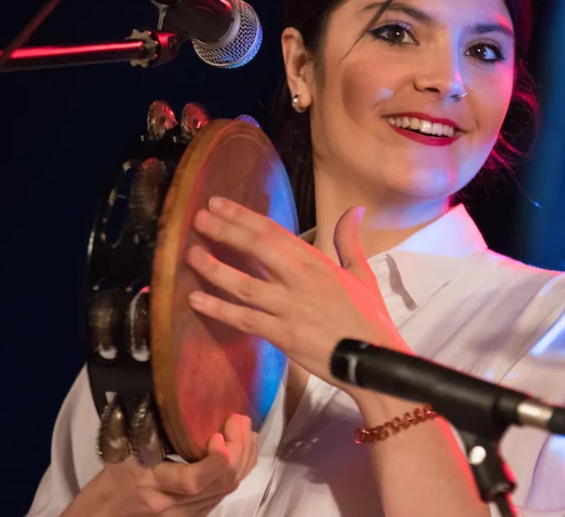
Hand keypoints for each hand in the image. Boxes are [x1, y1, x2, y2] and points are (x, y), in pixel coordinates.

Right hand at [61, 414, 256, 516]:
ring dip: (243, 458)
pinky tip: (240, 452)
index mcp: (152, 484)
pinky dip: (236, 471)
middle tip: (240, 421)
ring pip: (226, 490)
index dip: (215, 460)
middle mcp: (173, 505)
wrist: (103, 515)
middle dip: (238, 450)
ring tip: (246, 431)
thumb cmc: (111, 480)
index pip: (193, 481)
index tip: (220, 435)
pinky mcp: (194, 516)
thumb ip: (147, 429)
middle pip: (219, 484)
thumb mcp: (123, 450)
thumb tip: (166, 394)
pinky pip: (222, 495)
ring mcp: (186, 515)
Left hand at [185, 197, 410, 395]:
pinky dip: (219, 310)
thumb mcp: (362, 272)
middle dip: (226, 231)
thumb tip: (353, 211)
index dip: (244, 216)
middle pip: (258, 249)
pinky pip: (245, 320)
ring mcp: (290, 308)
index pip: (274, 231)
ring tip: (191, 255)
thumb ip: (349, 240)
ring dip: (215, 269)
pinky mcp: (283, 336)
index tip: (218, 204)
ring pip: (245, 285)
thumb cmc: (368, 317)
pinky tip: (196, 300)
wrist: (374, 359)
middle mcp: (301, 280)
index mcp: (317, 262)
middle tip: (198, 219)